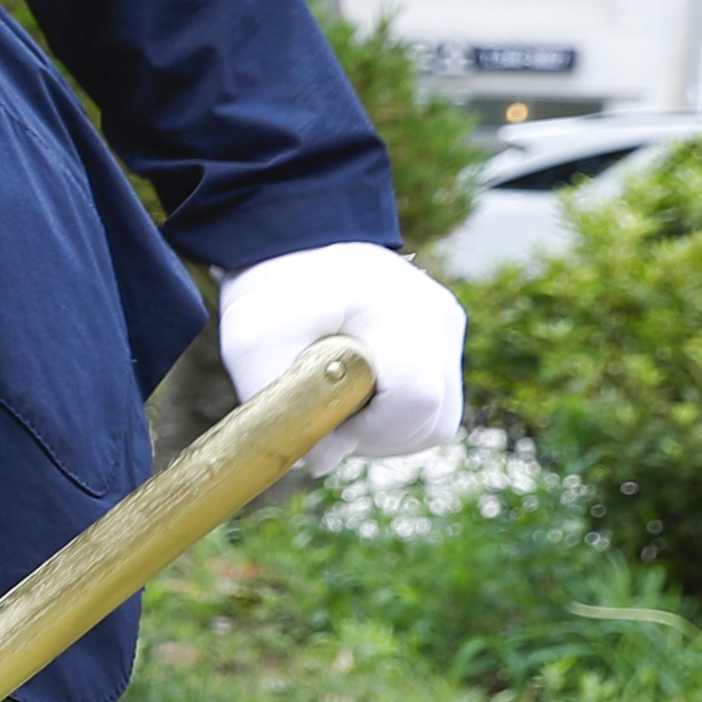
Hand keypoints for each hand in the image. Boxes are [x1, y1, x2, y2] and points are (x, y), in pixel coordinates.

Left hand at [218, 242, 463, 472]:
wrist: (293, 240)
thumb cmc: (271, 294)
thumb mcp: (253, 347)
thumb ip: (282, 411)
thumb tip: (323, 461)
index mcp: (394, 313)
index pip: (416, 399)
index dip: (373, 431)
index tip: (330, 419)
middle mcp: (436, 318)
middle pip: (435, 418)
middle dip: (380, 437)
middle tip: (331, 417)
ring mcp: (448, 323)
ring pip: (442, 415)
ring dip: (391, 429)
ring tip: (343, 400)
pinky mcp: (447, 330)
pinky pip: (439, 396)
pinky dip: (400, 410)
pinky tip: (362, 389)